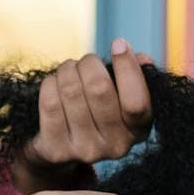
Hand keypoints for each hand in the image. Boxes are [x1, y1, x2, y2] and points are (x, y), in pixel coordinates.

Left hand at [13, 39, 155, 194]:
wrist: (64, 147)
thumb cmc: (99, 110)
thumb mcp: (122, 96)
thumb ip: (135, 75)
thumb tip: (142, 59)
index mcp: (138, 130)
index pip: (136, 102)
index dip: (127, 68)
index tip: (118, 43)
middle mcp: (116, 146)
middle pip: (98, 88)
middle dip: (90, 63)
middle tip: (87, 61)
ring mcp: (86, 151)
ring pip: (71, 90)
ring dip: (67, 70)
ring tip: (69, 70)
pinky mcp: (57, 150)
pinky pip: (50, 102)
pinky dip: (50, 84)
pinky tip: (54, 84)